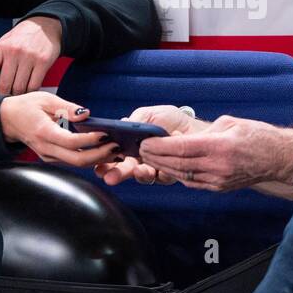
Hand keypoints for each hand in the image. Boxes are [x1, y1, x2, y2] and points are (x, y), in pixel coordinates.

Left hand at [0, 17, 62, 95]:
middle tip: (3, 102)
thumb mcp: (2, 46)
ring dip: (17, 96)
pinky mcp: (43, 62)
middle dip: (2, 96)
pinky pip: (34, 85)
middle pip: (4, 83)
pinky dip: (30, 92)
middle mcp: (13, 51)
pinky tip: (28, 92)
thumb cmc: (20, 38)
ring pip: (19, 87)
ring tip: (16, 97)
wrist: (45, 25)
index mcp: (0, 48)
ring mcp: (29, 57)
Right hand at [0, 92, 117, 166]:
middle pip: (77, 160)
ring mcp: (48, 156)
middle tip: (117, 146)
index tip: (106, 133)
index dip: (90, 140)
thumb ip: (67, 107)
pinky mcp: (51, 158)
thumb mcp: (46, 99)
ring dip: (98, 159)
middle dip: (100, 155)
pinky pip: (72, 162)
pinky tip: (102, 151)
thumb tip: (86, 114)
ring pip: (76, 164)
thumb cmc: (26, 106)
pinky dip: (89, 158)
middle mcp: (46, 148)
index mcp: (44, 132)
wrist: (7, 120)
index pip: (71, 141)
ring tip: (116, 150)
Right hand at [93, 105, 208, 186]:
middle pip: (124, 170)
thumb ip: (134, 120)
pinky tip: (166, 155)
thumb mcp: (148, 114)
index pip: (112, 156)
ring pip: (142, 177)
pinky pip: (163, 177)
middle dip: (116, 174)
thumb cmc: (170, 120)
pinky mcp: (169, 174)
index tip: (98, 166)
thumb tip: (121, 124)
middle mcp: (139, 159)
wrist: (194, 127)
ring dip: (139, 174)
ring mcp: (154, 168)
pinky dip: (163, 168)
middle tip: (110, 176)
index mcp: (130, 145)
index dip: (103, 162)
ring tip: (140, 169)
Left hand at [137, 116, 292, 191]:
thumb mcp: (230, 123)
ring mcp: (218, 180)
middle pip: (178, 164)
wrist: (279, 158)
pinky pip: (192, 182)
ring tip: (148, 158)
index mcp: (220, 146)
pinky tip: (167, 168)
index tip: (145, 141)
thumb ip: (204, 132)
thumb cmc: (258, 135)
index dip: (160, 146)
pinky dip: (177, 175)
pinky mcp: (220, 187)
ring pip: (182, 175)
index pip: (182, 148)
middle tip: (140, 150)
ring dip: (162, 167)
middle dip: (155, 157)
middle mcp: (218, 166)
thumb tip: (181, 138)